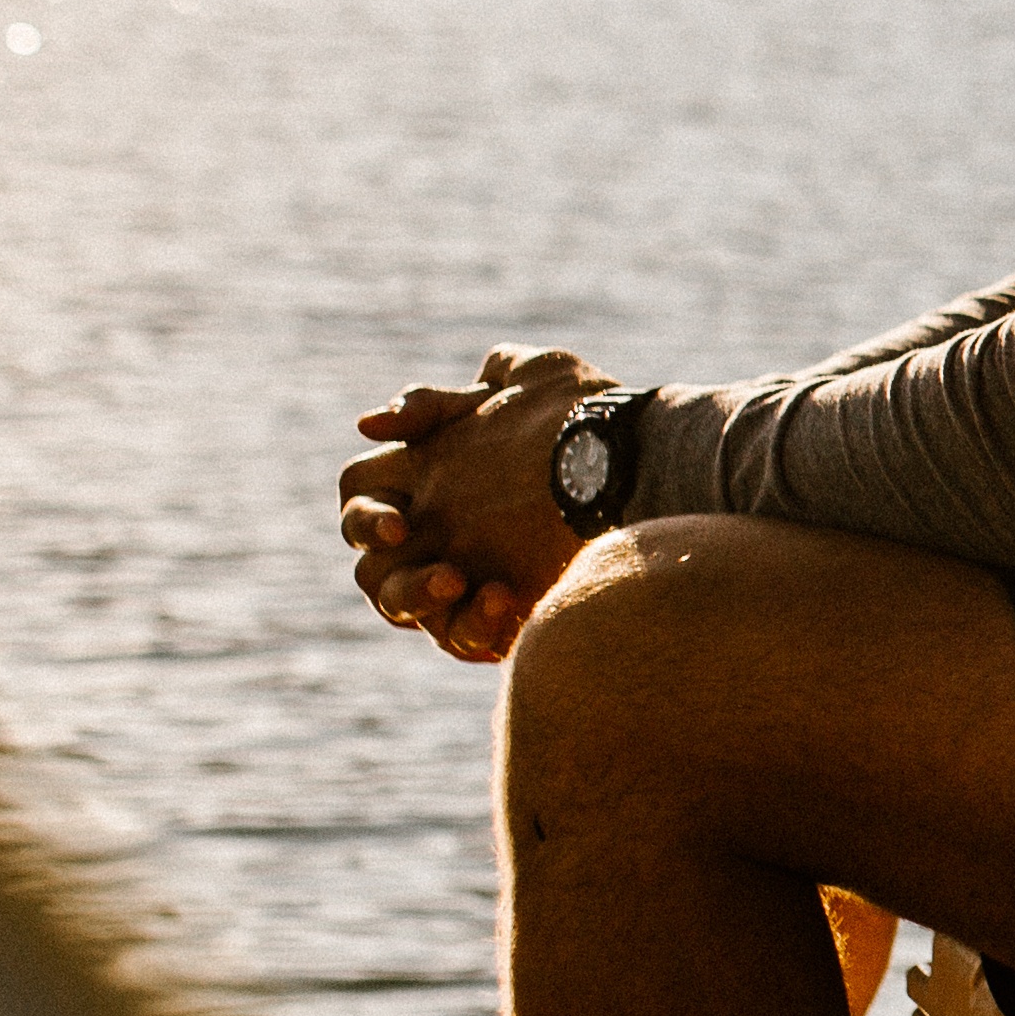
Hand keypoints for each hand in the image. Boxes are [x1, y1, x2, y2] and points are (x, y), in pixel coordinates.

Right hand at [336, 344, 604, 663]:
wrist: (653, 461)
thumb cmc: (587, 416)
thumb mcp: (529, 380)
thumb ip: (443, 396)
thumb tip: (369, 422)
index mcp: (427, 472)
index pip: (361, 494)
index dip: (366, 508)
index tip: (401, 519)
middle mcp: (437, 526)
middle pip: (371, 565)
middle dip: (393, 573)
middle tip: (440, 568)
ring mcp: (465, 570)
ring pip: (402, 603)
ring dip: (421, 599)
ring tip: (468, 586)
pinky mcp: (500, 607)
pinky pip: (460, 635)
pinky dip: (473, 626)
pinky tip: (509, 602)